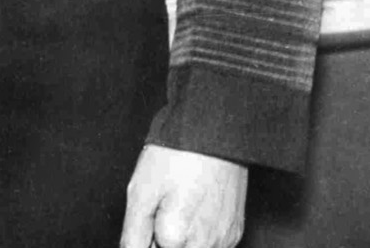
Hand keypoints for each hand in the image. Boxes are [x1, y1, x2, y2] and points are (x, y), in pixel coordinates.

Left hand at [120, 145, 247, 247]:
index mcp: (176, 237)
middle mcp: (205, 245)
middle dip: (162, 239)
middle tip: (162, 208)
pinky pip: (212, 244)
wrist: (214, 133)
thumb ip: (134, 232)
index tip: (150, 215)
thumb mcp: (141, 191)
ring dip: (180, 239)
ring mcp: (224, 240)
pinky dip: (199, 234)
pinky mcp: (235, 232)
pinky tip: (194, 209)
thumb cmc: (176, 156)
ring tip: (178, 205)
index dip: (145, 237)